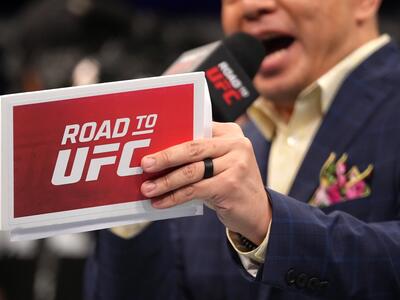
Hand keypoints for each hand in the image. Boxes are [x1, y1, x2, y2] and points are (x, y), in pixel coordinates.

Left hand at [140, 122, 270, 244]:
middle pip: (192, 148)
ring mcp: (236, 165)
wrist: (258, 211)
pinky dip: (174, 197)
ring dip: (166, 181)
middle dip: (165, 157)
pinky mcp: (231, 185)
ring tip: (148, 188)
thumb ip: (199, 155)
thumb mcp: (220, 162)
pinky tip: (161, 202)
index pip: (196, 129)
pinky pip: (194, 190)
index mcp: (230, 133)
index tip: (149, 145)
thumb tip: (158, 156)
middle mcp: (236, 145)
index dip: (171, 137)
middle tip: (145, 164)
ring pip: (191, 171)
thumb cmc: (230, 183)